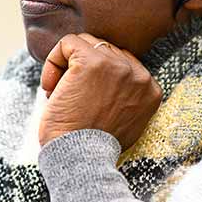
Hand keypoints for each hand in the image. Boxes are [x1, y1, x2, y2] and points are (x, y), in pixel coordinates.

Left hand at [39, 33, 162, 150]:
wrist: (80, 158)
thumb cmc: (94, 147)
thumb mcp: (125, 122)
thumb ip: (125, 98)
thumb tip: (106, 80)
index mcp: (151, 89)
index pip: (122, 62)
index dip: (97, 77)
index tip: (84, 100)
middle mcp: (139, 75)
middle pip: (105, 50)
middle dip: (81, 70)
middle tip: (69, 98)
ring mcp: (117, 66)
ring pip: (86, 43)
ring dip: (66, 66)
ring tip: (59, 93)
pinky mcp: (91, 62)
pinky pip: (67, 43)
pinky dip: (52, 62)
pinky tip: (50, 88)